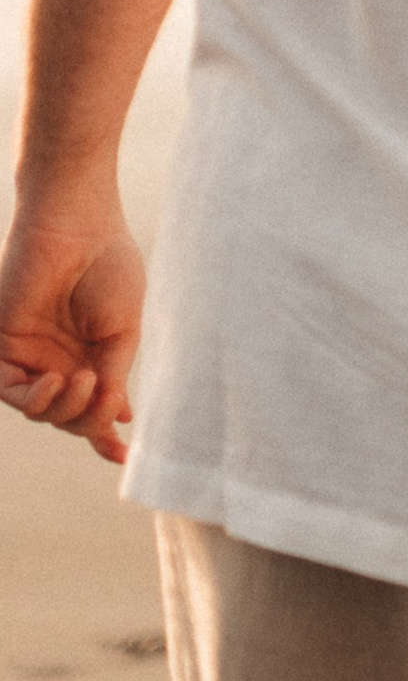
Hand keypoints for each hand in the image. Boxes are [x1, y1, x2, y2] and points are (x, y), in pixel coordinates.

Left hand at [0, 187, 146, 467]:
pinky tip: (54, 381)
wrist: (79, 224)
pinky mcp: (4, 344)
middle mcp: (60, 358)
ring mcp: (31, 354)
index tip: (122, 456)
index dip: (105, 434)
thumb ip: (112, 376)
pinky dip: (33, 396)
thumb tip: (114, 418)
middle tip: (105, 395)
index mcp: (92, 354)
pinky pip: (9, 390)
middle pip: (67, 415)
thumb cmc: (109, 266)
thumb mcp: (122, 332)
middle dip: (87, 418)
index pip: (94, 405)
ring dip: (63, 408)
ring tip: (82, 380)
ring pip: (39, 409)